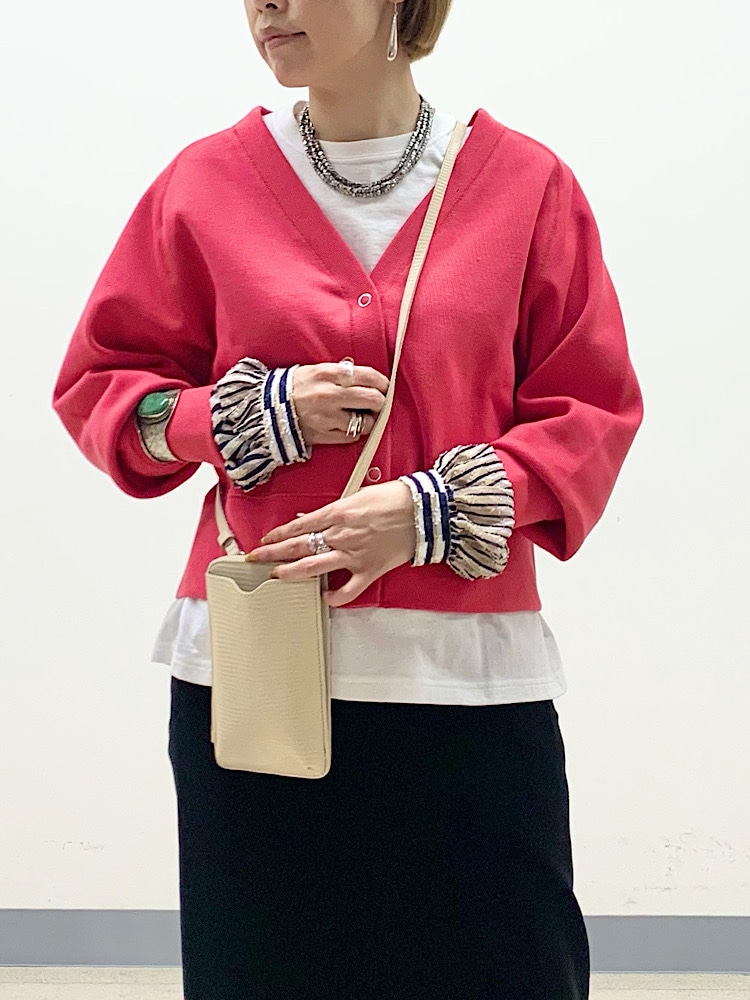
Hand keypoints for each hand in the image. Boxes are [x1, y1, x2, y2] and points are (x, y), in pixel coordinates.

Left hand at [246, 481, 415, 606]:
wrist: (424, 511)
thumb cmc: (393, 498)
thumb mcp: (358, 495)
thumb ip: (333, 510)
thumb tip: (309, 517)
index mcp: (338, 513)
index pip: (299, 526)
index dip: (278, 534)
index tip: (264, 540)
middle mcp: (341, 535)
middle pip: (298, 545)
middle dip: (272, 553)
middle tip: (254, 559)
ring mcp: (354, 554)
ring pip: (315, 566)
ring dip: (292, 572)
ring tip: (276, 576)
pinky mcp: (369, 569)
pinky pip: (348, 589)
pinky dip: (336, 596)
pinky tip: (326, 598)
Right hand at [292, 363, 388, 444]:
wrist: (267, 410)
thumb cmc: (294, 387)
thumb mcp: (315, 370)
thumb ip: (340, 372)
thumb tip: (365, 376)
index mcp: (328, 374)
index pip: (368, 376)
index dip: (382, 382)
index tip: (385, 386)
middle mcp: (330, 395)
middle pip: (372, 399)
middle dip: (381, 402)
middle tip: (378, 403)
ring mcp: (328, 417)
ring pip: (364, 422)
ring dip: (367, 421)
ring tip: (361, 417)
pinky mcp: (324, 435)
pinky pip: (350, 437)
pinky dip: (353, 433)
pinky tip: (347, 427)